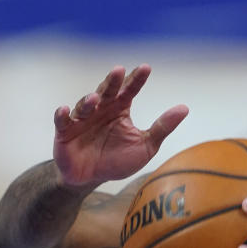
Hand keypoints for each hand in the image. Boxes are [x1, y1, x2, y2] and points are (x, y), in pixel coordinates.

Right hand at [54, 65, 188, 187]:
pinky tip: (64, 110)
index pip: (129, 91)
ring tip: (96, 98)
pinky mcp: (64, 133)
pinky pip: (61, 122)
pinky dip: (61, 115)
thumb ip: (162, 127)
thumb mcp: (146, 145)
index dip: (136, 80)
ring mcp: (81, 120)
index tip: (146, 68)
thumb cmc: (119, 159)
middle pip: (106, 92)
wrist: (93, 178)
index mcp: (119, 110)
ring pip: (84, 106)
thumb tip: (185, 108)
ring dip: (89, 101)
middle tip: (119, 70)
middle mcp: (100, 110)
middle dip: (112, 82)